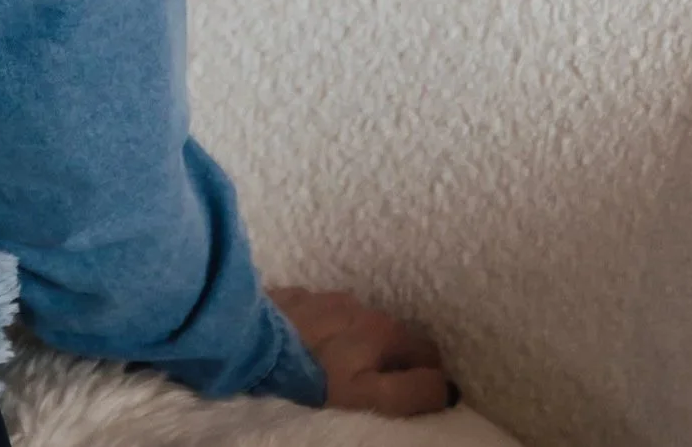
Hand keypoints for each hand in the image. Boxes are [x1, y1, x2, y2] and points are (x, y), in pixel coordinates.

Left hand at [267, 284, 456, 415]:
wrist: (244, 340)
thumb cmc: (311, 375)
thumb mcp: (369, 395)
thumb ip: (412, 391)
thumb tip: (447, 387)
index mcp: (383, 328)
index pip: (425, 350)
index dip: (424, 374)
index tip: (410, 390)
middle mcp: (358, 304)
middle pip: (389, 334)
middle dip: (388, 356)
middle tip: (369, 380)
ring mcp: (321, 295)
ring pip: (352, 321)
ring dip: (352, 339)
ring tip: (334, 362)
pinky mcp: (289, 295)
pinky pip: (317, 313)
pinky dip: (320, 328)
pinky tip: (304, 343)